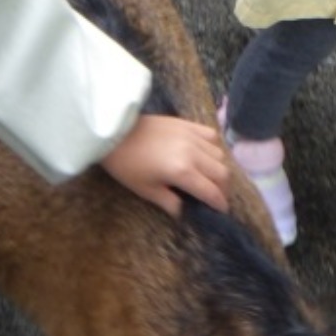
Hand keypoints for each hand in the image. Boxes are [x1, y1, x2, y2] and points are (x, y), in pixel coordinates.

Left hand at [102, 114, 231, 215]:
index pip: (211, 191)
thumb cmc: (126, 165)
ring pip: (220, 154)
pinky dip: (213, 147)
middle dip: (223, 188)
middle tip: (216, 196)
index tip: (222, 210)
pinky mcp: (186, 123)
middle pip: (222, 173)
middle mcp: (193, 153)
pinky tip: (205, 154)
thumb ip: (169, 202)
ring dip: (219, 168)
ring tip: (210, 176)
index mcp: (183, 172)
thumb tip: (183, 212)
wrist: (113, 133)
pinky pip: (211, 135)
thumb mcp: (146, 190)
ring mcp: (192, 136)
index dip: (220, 203)